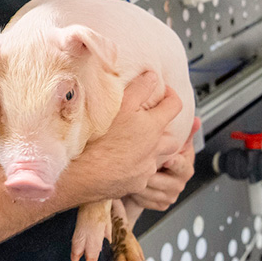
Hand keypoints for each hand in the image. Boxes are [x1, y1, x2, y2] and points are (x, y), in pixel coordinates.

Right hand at [68, 72, 182, 202]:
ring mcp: (147, 168)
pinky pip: (143, 174)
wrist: (87, 173)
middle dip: (165, 132)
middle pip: (173, 139)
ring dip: (151, 151)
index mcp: (153, 126)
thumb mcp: (121, 104)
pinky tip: (121, 163)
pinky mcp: (137, 183)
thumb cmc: (102, 138)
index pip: (175, 106)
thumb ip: (140, 88)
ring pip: (158, 158)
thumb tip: (153, 77)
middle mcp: (155, 148)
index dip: (172, 96)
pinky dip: (137, 167)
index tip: (165, 94)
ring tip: (134, 146)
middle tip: (151, 127)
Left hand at [130, 117, 198, 210]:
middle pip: (162, 181)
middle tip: (138, 164)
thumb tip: (196, 121)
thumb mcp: (175, 141)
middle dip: (148, 173)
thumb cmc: (164, 156)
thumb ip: (185, 131)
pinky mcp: (159, 204)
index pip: (182, 166)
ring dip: (138, 181)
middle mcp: (179, 183)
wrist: (154, 174)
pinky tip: (131, 183)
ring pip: (150, 191)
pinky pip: (144, 200)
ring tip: (130, 171)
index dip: (174, 163)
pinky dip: (135, 192)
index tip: (166, 160)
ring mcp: (170, 195)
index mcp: (185, 167)